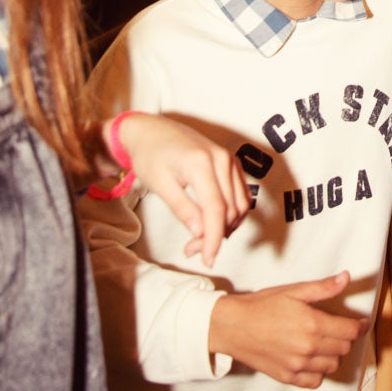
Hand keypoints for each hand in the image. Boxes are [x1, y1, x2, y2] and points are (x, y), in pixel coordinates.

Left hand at [113, 115, 249, 266]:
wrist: (152, 130)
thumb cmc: (151, 155)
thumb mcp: (160, 184)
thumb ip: (183, 209)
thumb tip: (200, 234)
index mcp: (201, 163)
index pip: (216, 209)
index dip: (214, 238)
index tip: (208, 259)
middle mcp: (222, 160)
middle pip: (230, 210)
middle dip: (215, 236)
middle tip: (191, 250)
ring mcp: (230, 160)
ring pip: (240, 205)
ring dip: (225, 227)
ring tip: (198, 239)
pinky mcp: (231, 164)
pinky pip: (240, 196)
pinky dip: (230, 214)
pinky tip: (212, 224)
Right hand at [208, 272, 365, 385]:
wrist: (233, 326)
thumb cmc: (262, 305)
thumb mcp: (293, 291)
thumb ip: (323, 288)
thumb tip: (346, 278)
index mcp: (312, 324)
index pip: (350, 331)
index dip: (359, 325)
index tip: (360, 322)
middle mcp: (308, 347)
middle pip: (344, 348)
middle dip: (345, 337)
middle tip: (338, 329)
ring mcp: (298, 365)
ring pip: (333, 365)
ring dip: (334, 354)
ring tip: (324, 343)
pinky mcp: (287, 377)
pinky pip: (315, 381)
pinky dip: (319, 372)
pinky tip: (312, 359)